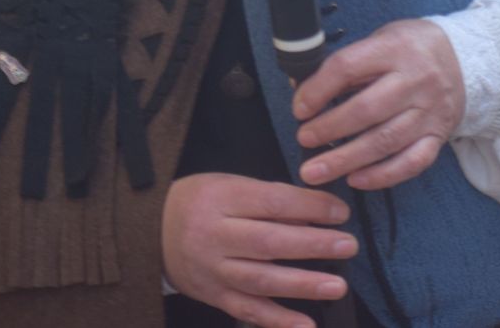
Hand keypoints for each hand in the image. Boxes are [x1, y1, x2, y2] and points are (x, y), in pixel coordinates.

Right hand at [162, 173, 353, 327]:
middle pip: (268, 243)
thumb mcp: (231, 185)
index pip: (273, 203)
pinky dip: (277, 320)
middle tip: (348, 246)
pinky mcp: (212, 297)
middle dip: (312, 246)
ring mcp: (212, 271)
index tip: (341, 213)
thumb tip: (318, 210)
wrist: (152, 233)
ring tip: (337, 286)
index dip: (310, 208)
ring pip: (260, 281)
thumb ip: (270, 197)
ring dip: (302, 285)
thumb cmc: (203, 202)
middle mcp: (214, 237)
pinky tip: (306, 325)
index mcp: (222, 199)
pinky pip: (247, 310)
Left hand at [293, 19, 464, 191]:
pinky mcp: (438, 135)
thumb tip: (302, 90)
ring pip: (385, 141)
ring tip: (315, 172)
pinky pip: (411, 162)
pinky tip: (356, 180)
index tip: (299, 108)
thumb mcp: (381, 40)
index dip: (318, 90)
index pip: (348, 68)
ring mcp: (430, 111)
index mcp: (395, 49)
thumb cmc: (411, 49)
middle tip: (303, 140)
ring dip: (345, 160)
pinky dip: (382, 176)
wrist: (466, 60)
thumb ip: (347, 64)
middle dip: (329, 129)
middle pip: (366, 110)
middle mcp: (416, 80)